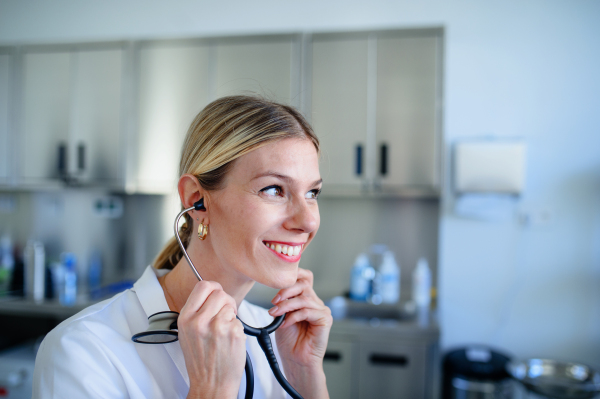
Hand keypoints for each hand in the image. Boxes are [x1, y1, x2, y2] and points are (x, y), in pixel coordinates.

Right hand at [178, 281, 246, 398]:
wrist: (210, 384)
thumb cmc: (200, 361)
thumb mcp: (187, 333)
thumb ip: (196, 312)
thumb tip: (211, 292)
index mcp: (185, 318)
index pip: (203, 286)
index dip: (214, 288)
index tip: (217, 294)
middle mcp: (199, 321)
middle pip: (220, 293)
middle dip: (226, 302)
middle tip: (224, 315)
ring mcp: (217, 327)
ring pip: (231, 306)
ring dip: (231, 316)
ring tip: (225, 331)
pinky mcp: (233, 333)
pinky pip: (239, 321)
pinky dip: (237, 329)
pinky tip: (230, 341)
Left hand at [270, 268, 331, 397]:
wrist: (295, 360)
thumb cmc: (289, 341)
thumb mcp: (282, 316)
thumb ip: (283, 302)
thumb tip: (278, 293)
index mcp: (306, 299)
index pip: (305, 278)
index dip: (296, 273)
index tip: (279, 277)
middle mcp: (315, 303)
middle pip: (304, 285)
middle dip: (286, 291)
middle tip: (274, 301)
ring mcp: (322, 310)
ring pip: (303, 299)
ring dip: (286, 306)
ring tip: (275, 314)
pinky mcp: (325, 320)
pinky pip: (307, 312)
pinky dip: (293, 316)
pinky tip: (285, 324)